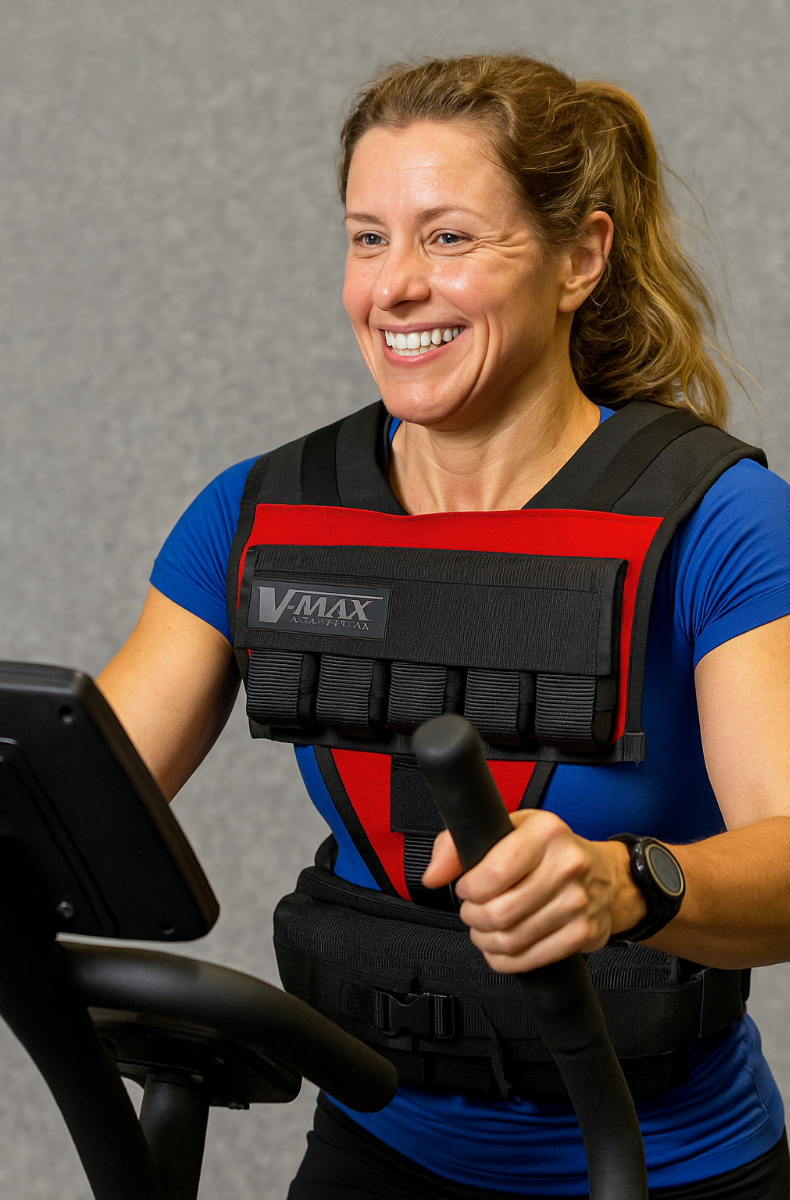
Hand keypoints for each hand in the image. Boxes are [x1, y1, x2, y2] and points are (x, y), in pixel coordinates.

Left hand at [422, 810, 644, 972]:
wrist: (607, 875)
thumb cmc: (551, 851)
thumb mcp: (508, 829)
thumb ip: (459, 844)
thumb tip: (432, 874)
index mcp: (546, 831)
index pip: (493, 873)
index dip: (468, 888)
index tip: (465, 888)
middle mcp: (567, 865)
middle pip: (499, 912)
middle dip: (473, 917)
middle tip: (472, 911)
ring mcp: (578, 902)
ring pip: (511, 939)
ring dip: (485, 940)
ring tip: (483, 929)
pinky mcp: (583, 934)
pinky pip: (529, 959)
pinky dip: (504, 960)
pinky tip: (500, 947)